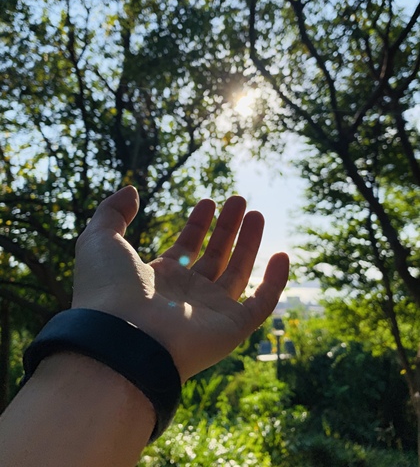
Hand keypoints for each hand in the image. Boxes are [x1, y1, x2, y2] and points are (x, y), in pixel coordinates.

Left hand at [72, 186, 288, 381]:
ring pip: (238, 274)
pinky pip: (261, 304)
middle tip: (239, 200)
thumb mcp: (99, 239)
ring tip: (256, 213)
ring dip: (249, 243)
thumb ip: (112, 212)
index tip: (207, 201)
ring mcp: (209, 312)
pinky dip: (275, 282)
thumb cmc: (109, 288)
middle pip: (214, 256)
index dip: (197, 224)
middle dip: (227, 228)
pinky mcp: (231, 328)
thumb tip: (131, 190)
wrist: (121, 338)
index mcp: (158, 278)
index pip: (185, 247)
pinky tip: (282, 255)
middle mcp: (185, 295)